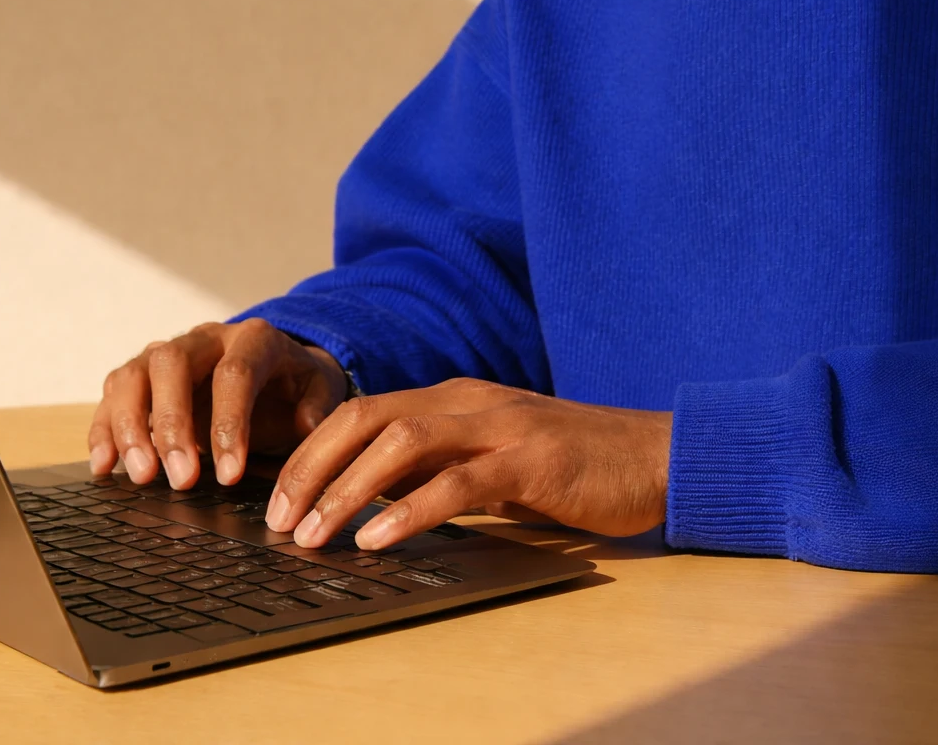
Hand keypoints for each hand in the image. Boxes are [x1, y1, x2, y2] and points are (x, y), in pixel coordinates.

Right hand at [88, 319, 348, 488]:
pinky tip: (104, 468)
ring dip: (129, 427)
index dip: (229, 423)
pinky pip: (112, 395)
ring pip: (132, 376)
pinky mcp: (141, 377)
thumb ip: (318, 408)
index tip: (230, 474)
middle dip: (172, 425)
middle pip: (171, 365)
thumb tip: (304, 426)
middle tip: (181, 480)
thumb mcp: (320, 392)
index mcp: (253, 339)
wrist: (278, 371)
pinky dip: (104, 430)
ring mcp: (166, 354)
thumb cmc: (296, 387)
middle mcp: (203, 338)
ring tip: (141, 477)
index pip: (234, 373)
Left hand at [263, 378, 671, 550]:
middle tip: (277, 520)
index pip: (361, 412)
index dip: (312, 453)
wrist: (660, 456)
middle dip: (311, 468)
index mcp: (456, 397)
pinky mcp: (532, 460)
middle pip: (367, 418)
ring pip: (401, 444)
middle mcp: (470, 401)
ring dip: (347, 490)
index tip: (279, 500)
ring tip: (314, 534)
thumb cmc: (577, 467)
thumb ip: (442, 470)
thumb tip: (372, 503)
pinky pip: (457, 483)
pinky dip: (409, 511)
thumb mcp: (497, 460)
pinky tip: (376, 540)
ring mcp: (502, 426)